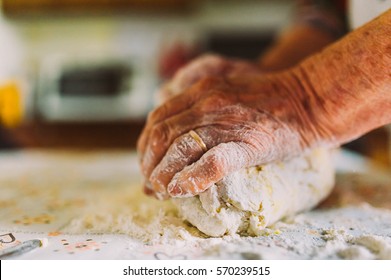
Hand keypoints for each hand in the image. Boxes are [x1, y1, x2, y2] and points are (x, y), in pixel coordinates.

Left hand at [138, 59, 318, 199]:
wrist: (308, 100)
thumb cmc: (268, 102)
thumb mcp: (227, 91)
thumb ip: (198, 106)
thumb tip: (175, 135)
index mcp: (201, 91)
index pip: (158, 119)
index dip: (145, 146)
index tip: (146, 164)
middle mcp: (208, 103)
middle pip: (161, 135)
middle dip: (149, 163)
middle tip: (150, 184)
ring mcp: (227, 122)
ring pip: (179, 148)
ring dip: (164, 174)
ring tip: (162, 192)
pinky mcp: (246, 144)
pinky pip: (212, 162)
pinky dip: (192, 178)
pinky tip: (181, 191)